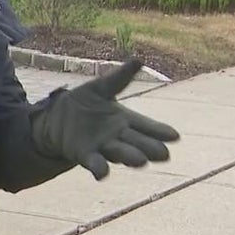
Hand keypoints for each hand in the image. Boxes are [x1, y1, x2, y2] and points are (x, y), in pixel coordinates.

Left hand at [30, 58, 179, 179]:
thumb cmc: (88, 102)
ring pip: (120, 154)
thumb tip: (138, 60)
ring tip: (141, 162)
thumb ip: (119, 78)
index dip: (160, 132)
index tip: (175, 136)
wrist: (59, 117)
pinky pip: (95, 163)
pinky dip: (99, 169)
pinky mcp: (85, 155)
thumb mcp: (102, 88)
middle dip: (149, 148)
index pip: (148, 127)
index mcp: (127, 120)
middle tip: (164, 154)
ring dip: (130, 158)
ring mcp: (103, 147)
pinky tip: (103, 174)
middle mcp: (119, 136)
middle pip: (138, 143)